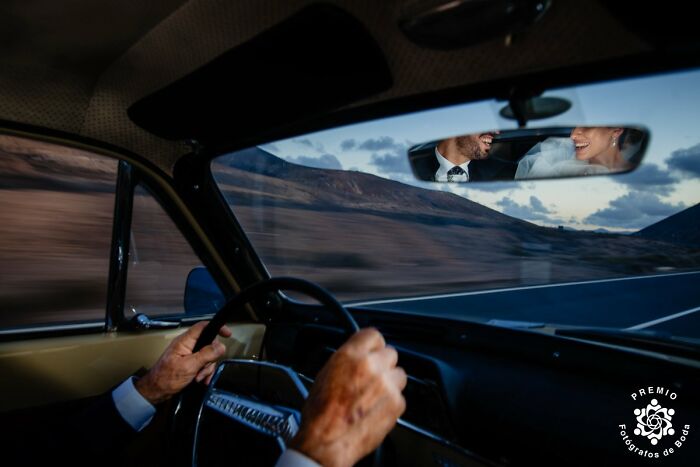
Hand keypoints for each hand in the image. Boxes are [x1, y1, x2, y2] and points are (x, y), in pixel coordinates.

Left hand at [134, 321, 230, 403]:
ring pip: (207, 356)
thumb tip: (220, 346)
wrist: (156, 392)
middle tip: (204, 368)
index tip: (227, 334)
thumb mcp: (189, 366)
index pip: (203, 327)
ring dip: (206, 368)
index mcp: (185, 341)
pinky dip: (204, 373)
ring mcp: (188, 355)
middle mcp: (187, 346)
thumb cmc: (166, 378)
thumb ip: (206, 355)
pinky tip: (201, 380)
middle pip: (209, 344)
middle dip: (210, 358)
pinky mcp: (189, 363)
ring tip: (198, 377)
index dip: (217, 327)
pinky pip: (203, 364)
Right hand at [290, 328, 406, 466]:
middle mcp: (371, 366)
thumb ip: (347, 360)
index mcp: (351, 355)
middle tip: (372, 378)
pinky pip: (400, 396)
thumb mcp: (326, 374)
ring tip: (374, 396)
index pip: (374, 335)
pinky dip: (391, 403)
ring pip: (399, 374)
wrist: (327, 441)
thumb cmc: (320, 413)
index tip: (373, 351)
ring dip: (390, 382)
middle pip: (390, 353)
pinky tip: (375, 410)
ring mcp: (387, 384)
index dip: (373, 345)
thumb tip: (358, 356)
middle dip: (383, 364)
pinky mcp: (397, 403)